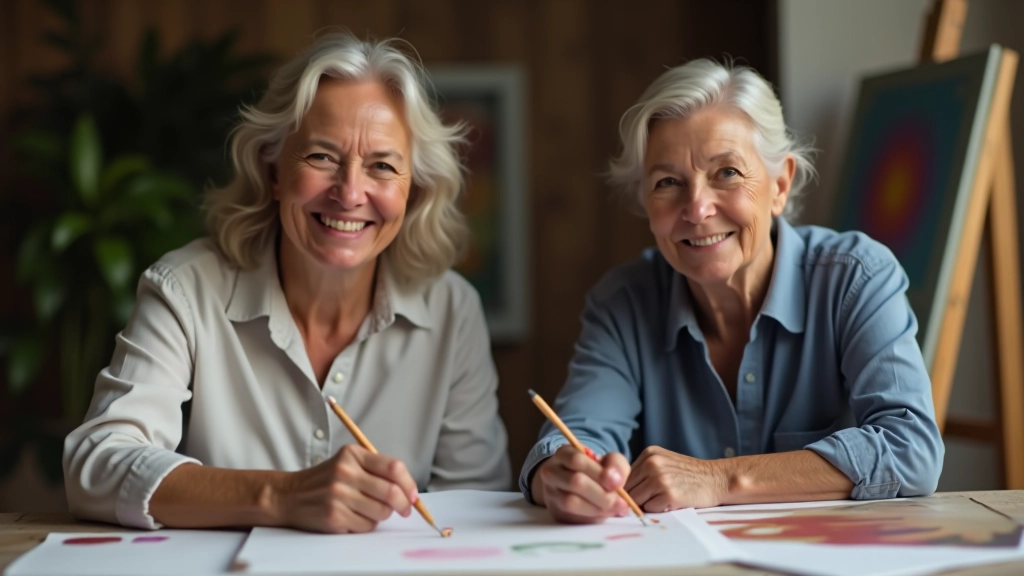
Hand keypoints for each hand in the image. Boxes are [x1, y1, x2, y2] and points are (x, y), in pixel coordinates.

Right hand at [274, 444, 417, 532]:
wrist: (289, 495)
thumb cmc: (325, 480)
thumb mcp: (347, 462)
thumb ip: (376, 470)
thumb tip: (409, 491)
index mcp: (352, 454)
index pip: (393, 468)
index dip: (409, 483)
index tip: (413, 494)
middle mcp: (345, 472)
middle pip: (391, 492)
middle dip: (403, 504)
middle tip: (404, 509)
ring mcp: (338, 495)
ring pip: (381, 511)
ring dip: (382, 515)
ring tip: (369, 510)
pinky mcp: (334, 516)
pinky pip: (367, 525)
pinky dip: (366, 524)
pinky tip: (354, 517)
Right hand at [533, 445, 630, 523]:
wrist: (578, 487)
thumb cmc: (596, 472)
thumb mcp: (608, 461)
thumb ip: (616, 465)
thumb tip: (616, 481)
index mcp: (563, 454)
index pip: (577, 460)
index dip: (599, 473)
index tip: (618, 485)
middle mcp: (551, 472)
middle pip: (574, 482)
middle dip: (602, 494)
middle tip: (621, 502)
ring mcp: (551, 493)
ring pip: (570, 502)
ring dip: (597, 507)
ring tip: (614, 508)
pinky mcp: (555, 512)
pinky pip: (572, 517)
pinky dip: (592, 517)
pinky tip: (604, 513)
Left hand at [625, 446, 726, 511]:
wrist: (717, 479)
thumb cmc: (689, 474)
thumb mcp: (664, 462)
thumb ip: (643, 471)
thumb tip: (618, 490)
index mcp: (649, 453)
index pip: (624, 476)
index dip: (628, 489)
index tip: (637, 494)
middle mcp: (652, 463)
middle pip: (627, 489)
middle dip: (634, 498)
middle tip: (652, 499)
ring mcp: (660, 478)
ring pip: (635, 500)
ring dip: (646, 504)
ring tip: (662, 499)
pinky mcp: (668, 494)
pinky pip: (650, 509)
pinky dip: (658, 510)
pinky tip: (671, 502)